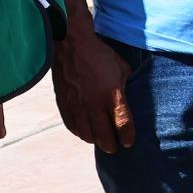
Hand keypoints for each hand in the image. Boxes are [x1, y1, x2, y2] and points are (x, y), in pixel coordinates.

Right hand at [52, 32, 135, 152]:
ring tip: (102, 140)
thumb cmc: (100, 54)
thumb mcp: (122, 68)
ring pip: (86, 135)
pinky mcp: (64, 104)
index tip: (129, 143)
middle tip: (116, 147)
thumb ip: (125, 87)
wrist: (71, 45)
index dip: (127, 137)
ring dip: (96, 141)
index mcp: (111, 94)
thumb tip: (127, 100)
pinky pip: (72, 127)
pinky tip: (86, 132)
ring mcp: (77, 106)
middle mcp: (93, 104)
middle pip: (104, 136)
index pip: (122, 124)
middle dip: (112, 145)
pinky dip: (80, 133)